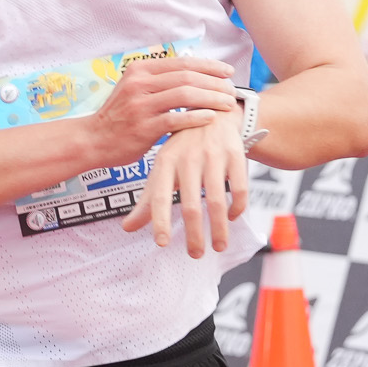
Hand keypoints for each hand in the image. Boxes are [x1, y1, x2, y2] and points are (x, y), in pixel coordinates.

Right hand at [85, 54, 236, 164]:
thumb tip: (192, 74)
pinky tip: (211, 118)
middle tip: (231, 90)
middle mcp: (139, 83)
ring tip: (227, 104)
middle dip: (215, 82)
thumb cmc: (119, 117)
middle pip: (187, 76)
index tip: (227, 72)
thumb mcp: (134, 89)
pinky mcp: (143, 127)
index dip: (209, 66)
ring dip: (211, 98)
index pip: (182, 62)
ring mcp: (140, 105)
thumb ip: (158, 81)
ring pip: (185, 95)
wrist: (93, 140)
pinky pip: (176, 119)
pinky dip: (197, 117)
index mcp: (140, 70)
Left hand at [120, 108, 248, 257]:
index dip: (159, 220)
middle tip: (196, 254)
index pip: (159, 196)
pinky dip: (237, 207)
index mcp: (165, 162)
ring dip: (219, 228)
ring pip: (217, 200)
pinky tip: (233, 218)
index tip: (161, 243)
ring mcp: (213, 155)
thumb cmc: (182, 149)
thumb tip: (127, 228)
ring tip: (218, 246)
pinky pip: (240, 188)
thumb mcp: (162, 169)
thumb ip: (148, 201)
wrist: (212, 112)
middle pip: (191, 205)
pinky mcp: (235, 154)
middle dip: (194, 234)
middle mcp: (188, 158)